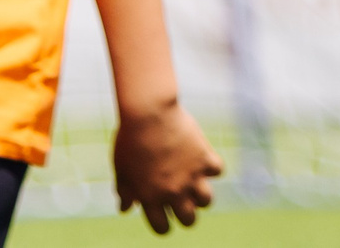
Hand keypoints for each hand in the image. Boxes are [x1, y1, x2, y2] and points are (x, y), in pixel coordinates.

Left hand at [112, 100, 221, 232]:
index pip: (162, 228)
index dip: (162, 223)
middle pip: (189, 220)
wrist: (147, 112)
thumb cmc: (129, 138)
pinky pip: (217, 170)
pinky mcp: (204, 158)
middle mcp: (173, 192)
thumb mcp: (121, 168)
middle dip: (185, 213)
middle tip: (181, 198)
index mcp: (150, 199)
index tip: (162, 213)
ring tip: (193, 181)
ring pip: (206, 201)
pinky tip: (201, 156)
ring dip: (201, 194)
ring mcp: (191, 176)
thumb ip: (125, 191)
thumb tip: (125, 209)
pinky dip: (212, 164)